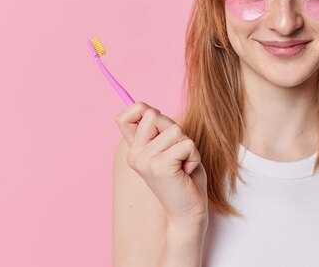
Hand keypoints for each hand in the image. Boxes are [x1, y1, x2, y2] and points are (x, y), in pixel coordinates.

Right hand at [114, 101, 207, 229]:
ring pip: (175, 130)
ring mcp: (145, 160)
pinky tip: (186, 172)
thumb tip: (147, 108)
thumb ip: (158, 126)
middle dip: (175, 132)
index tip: (158, 130)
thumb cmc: (183, 176)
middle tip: (177, 155)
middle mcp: (134, 154)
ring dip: (187, 147)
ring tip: (182, 165)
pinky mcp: (161, 166)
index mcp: (134, 149)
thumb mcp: (169, 145)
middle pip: (155, 116)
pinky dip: (193, 156)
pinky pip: (186, 145)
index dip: (143, 112)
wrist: (188, 209)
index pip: (125, 116)